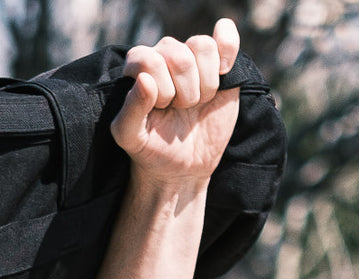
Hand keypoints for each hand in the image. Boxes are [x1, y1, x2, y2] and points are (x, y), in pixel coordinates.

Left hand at [111, 18, 240, 186]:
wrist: (184, 164)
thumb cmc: (152, 148)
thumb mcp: (130, 137)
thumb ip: (130, 110)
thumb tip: (145, 79)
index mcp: (138, 67)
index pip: (150, 61)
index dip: (160, 90)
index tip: (160, 109)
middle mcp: (164, 55)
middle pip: (180, 56)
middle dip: (184, 93)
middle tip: (179, 110)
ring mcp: (192, 57)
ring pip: (203, 46)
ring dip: (204, 83)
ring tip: (196, 103)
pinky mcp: (219, 62)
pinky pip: (226, 35)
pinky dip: (227, 49)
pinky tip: (224, 71)